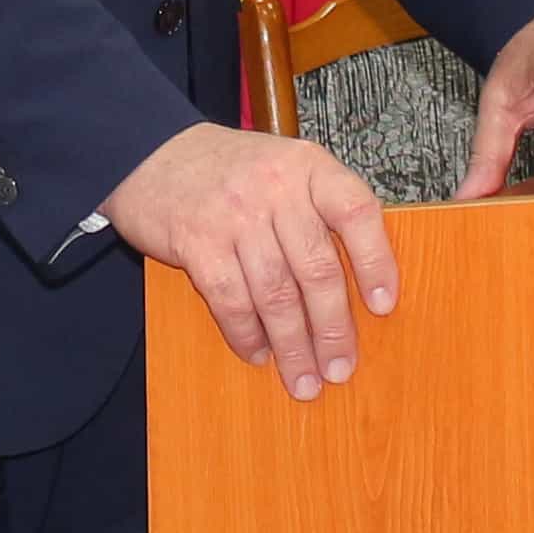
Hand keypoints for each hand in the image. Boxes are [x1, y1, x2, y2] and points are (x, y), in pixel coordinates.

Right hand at [110, 121, 394, 396]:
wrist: (149, 154)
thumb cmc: (228, 170)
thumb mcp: (284, 167)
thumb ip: (319, 210)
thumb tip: (359, 284)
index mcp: (308, 166)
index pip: (357, 212)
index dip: (376, 262)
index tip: (384, 306)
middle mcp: (276, 187)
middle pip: (317, 268)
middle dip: (332, 328)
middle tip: (339, 368)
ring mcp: (234, 214)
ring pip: (276, 293)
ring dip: (292, 345)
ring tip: (303, 379)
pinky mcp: (197, 242)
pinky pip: (230, 299)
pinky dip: (246, 333)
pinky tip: (257, 353)